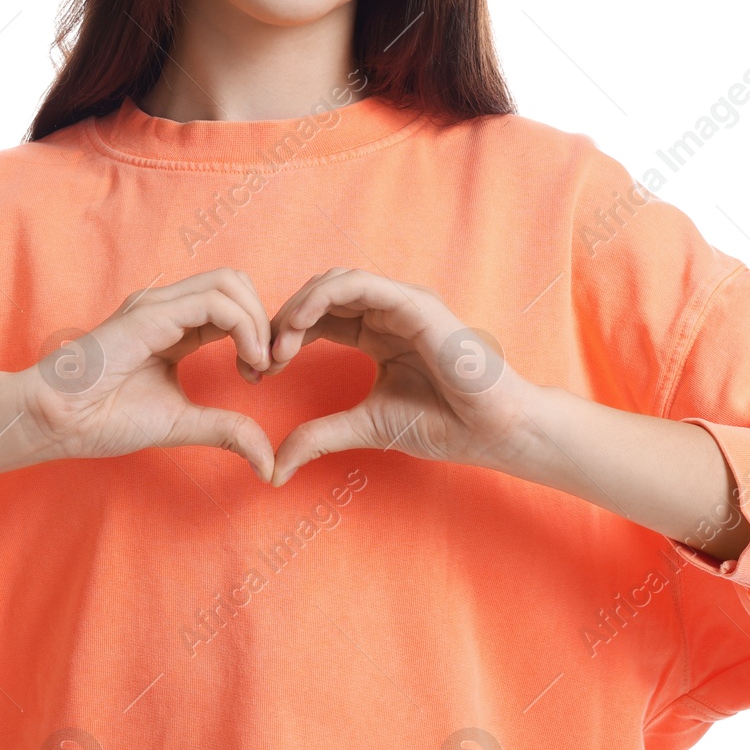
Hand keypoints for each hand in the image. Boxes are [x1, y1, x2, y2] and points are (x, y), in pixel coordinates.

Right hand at [18, 268, 274, 480]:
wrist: (56, 420)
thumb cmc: (104, 418)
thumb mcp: (183, 423)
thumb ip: (226, 430)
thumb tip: (269, 464)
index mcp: (174, 325)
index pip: (232, 304)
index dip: (259, 333)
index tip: (262, 375)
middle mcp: (168, 306)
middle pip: (236, 282)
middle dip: (265, 318)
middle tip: (266, 366)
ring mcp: (158, 305)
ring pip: (230, 282)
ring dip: (257, 320)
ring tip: (258, 364)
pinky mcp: (151, 314)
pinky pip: (214, 302)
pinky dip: (244, 326)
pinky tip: (246, 361)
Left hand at [261, 268, 531, 486]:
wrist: (491, 430)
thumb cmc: (441, 424)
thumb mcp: (363, 426)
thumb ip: (318, 436)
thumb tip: (275, 467)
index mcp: (376, 334)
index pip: (317, 319)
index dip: (282, 338)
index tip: (258, 372)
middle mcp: (386, 312)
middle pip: (319, 296)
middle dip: (282, 321)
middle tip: (260, 359)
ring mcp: (400, 304)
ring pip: (334, 282)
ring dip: (297, 308)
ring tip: (278, 345)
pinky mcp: (413, 303)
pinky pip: (358, 284)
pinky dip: (322, 297)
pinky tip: (298, 324)